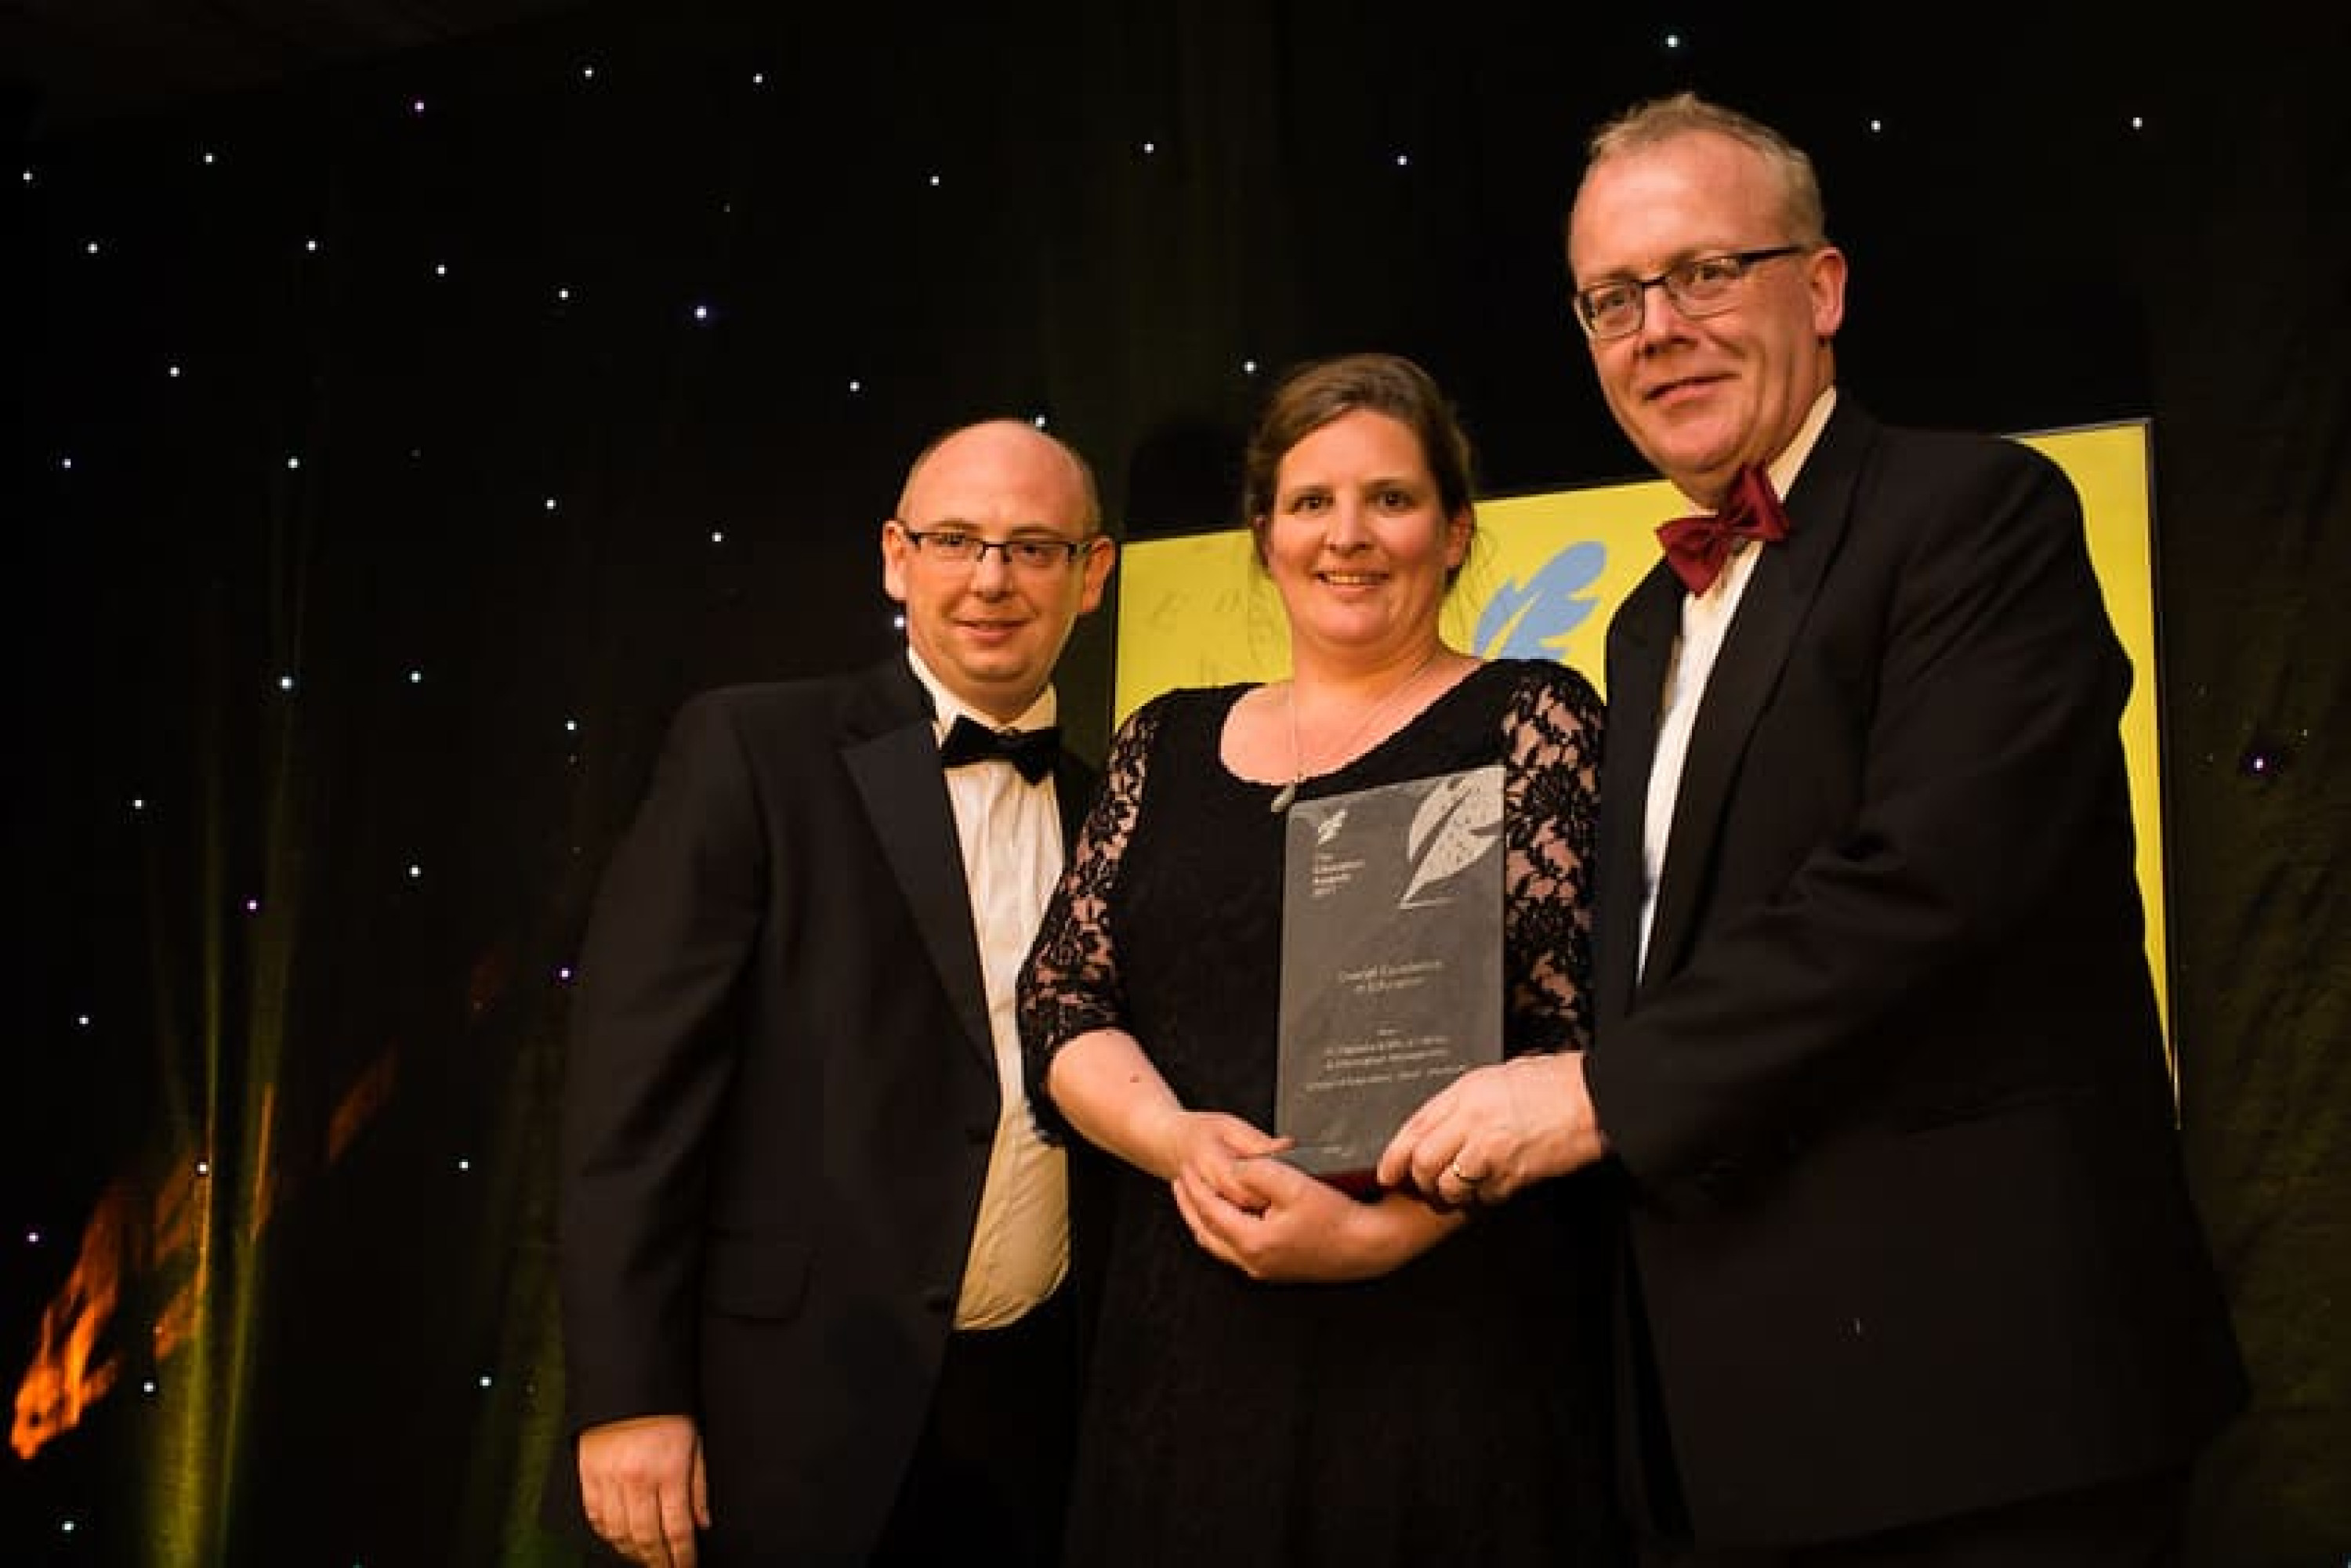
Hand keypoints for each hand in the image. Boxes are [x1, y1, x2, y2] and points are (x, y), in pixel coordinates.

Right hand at [577, 1413, 708, 1566]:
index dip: (682, 1556)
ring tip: (645, 1560)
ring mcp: (609, 1478)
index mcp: (668, 1470)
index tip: (686, 1567)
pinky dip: (606, 1534)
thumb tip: (701, 1521)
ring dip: (632, 1552)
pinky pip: (595, 1516)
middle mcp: (637, 1478)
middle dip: (658, 1562)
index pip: (677, 1529)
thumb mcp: (695, 1443)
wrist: (628, 1381)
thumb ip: (699, 1486)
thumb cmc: (665, 1409)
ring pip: (618, 1533)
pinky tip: (617, 1540)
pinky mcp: (587, 1474)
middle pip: (646, 1537)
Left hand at [1173, 1134, 1461, 1282]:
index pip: (1209, 1211)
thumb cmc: (1338, 1216)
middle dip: (1190, 1206)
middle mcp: (1254, 1261)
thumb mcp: (1293, 1183)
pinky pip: (1238, 1249)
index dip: (1194, 1187)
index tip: (1184, 1168)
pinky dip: (1225, 1230)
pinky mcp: (1280, 1267)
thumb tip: (1232, 1170)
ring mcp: (1267, 1268)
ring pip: (1220, 1244)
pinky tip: (1232, 1215)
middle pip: (1207, 1232)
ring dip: (1206, 1219)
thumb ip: (1255, 1172)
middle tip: (1180, 1182)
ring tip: (1198, 1196)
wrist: (1371, 1244)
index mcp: (1252, 1242)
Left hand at [1375, 1051, 1606, 1204]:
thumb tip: (1437, 1123)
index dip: (1394, 1156)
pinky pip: (1483, 1196)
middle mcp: (1474, 1119)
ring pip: (1449, 1185)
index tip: (1387, 1171)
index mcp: (1467, 1091)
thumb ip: (1463, 1100)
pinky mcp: (1515, 1174)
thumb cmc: (1553, 1083)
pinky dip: (1482, 1197)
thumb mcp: (1497, 1077)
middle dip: (1419, 1180)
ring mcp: (1494, 1150)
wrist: (1595, 1099)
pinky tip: (1490, 1185)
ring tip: (1459, 1187)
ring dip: (1450, 1192)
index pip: (1414, 1128)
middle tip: (1423, 1184)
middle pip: (1424, 1162)